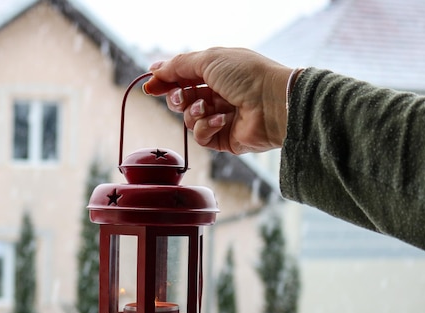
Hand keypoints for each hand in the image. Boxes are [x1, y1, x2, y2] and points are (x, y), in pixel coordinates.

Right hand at [143, 47, 291, 153]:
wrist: (274, 103)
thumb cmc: (246, 75)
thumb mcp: (209, 60)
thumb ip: (179, 65)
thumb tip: (155, 70)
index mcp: (217, 72)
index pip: (183, 77)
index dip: (166, 81)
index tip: (150, 85)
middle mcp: (219, 94)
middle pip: (182, 100)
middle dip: (177, 98)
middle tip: (181, 97)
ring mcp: (221, 117)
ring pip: (189, 119)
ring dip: (193, 112)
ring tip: (208, 108)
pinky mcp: (224, 138)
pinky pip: (200, 136)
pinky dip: (206, 127)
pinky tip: (221, 120)